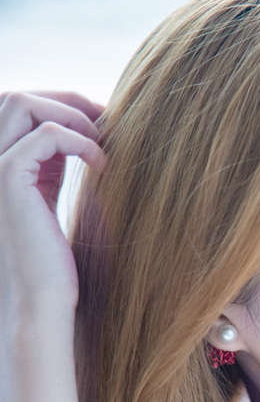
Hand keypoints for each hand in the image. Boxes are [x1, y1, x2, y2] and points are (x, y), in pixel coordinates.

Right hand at [0, 91, 105, 310]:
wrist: (39, 304)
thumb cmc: (53, 264)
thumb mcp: (52, 204)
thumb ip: (56, 169)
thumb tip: (87, 136)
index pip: (21, 111)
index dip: (64, 108)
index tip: (105, 124)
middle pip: (15, 97)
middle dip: (66, 100)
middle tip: (109, 122)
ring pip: (20, 102)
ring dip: (70, 113)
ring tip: (103, 142)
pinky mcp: (7, 181)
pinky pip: (46, 135)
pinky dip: (82, 141)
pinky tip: (104, 166)